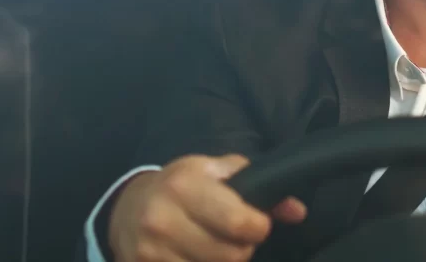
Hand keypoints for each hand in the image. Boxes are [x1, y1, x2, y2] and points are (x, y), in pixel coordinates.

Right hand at [109, 154, 306, 261]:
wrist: (128, 208)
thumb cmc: (181, 185)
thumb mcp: (216, 172)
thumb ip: (258, 184)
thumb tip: (297, 211)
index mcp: (184, 187)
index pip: (238, 222)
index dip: (258, 227)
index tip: (257, 224)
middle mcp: (162, 219)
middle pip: (230, 256)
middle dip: (243, 249)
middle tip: (236, 238)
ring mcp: (151, 252)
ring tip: (215, 246)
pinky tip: (198, 257)